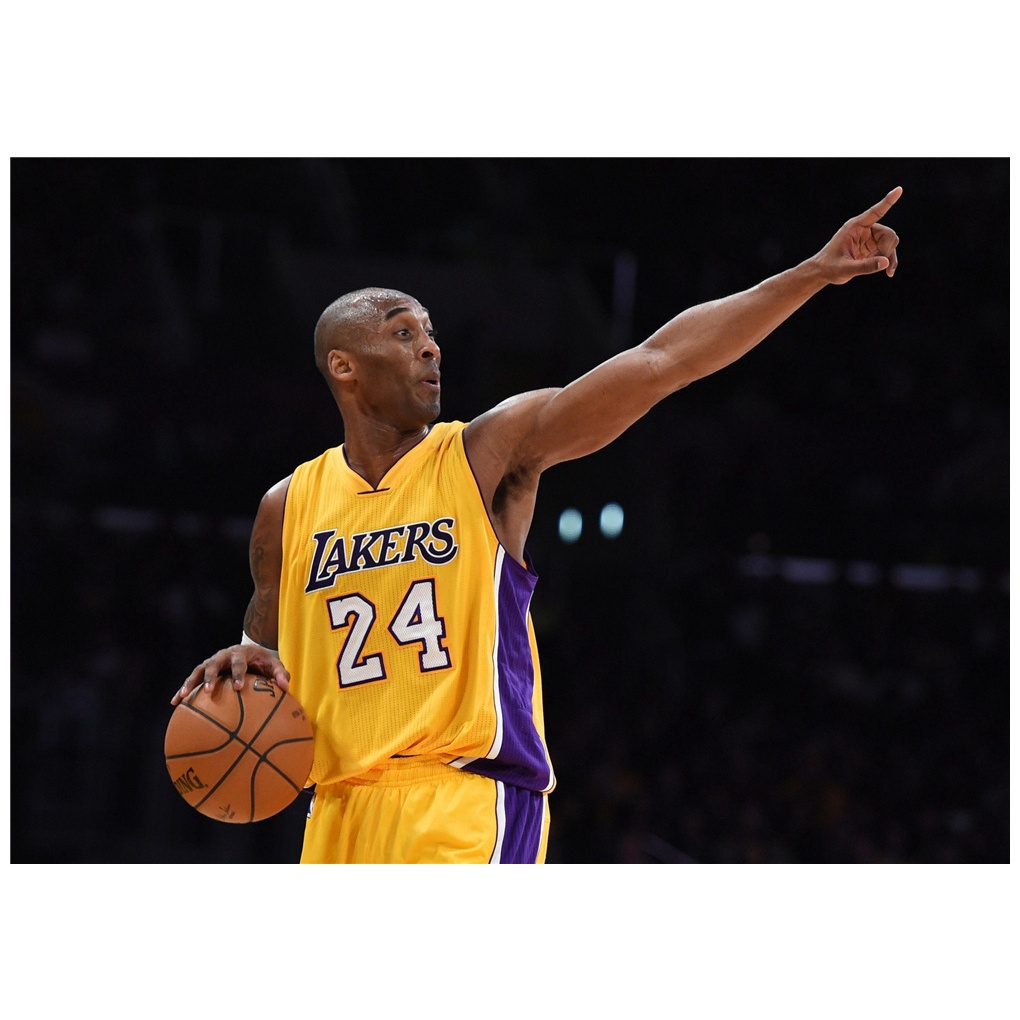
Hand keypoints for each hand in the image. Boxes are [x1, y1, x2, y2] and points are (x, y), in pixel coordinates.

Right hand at [171, 644, 290, 705]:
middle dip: (210, 677)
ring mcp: (211, 662)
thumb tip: (286, 687)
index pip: (239, 663)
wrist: (250, 650)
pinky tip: (175, 703)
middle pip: (213, 664)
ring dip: (190, 683)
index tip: (238, 688)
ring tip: (182, 697)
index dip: (237, 674)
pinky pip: (191, 680)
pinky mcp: (204, 670)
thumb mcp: (274, 664)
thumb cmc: (263, 661)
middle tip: (208, 691)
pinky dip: (183, 689)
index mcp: (241, 653)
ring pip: (198, 671)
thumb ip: (280, 673)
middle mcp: (223, 656)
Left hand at [814, 186, 901, 284]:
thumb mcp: (845, 269)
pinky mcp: (872, 247)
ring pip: (890, 241)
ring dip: (889, 255)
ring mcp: (869, 238)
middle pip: (888, 233)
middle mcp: (864, 229)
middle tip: (877, 262)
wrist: (823, 272)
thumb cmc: (829, 268)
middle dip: (886, 249)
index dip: (887, 201)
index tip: (899, 189)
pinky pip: (888, 251)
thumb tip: (886, 262)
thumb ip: (865, 266)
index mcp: (854, 227)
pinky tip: (889, 273)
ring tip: (882, 271)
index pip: (875, 212)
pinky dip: (889, 261)